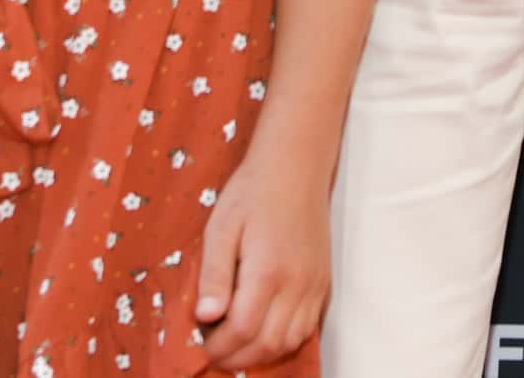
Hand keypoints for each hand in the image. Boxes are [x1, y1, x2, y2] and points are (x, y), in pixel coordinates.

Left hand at [192, 142, 332, 369]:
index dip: (217, 347)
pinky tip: (264, 329)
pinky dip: (284, 339)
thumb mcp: (221, 228)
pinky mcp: (323, 280)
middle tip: (213, 351)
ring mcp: (314, 283)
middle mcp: (297, 283)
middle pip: (268, 343)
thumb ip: (214, 275)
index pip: (242, 330)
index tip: (199, 345)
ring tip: (236, 344)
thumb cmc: (252, 193)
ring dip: (261, 353)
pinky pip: (308, 326)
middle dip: (236, 357)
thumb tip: (205, 317)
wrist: (296, 166)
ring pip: (290, 340)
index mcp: (268, 270)